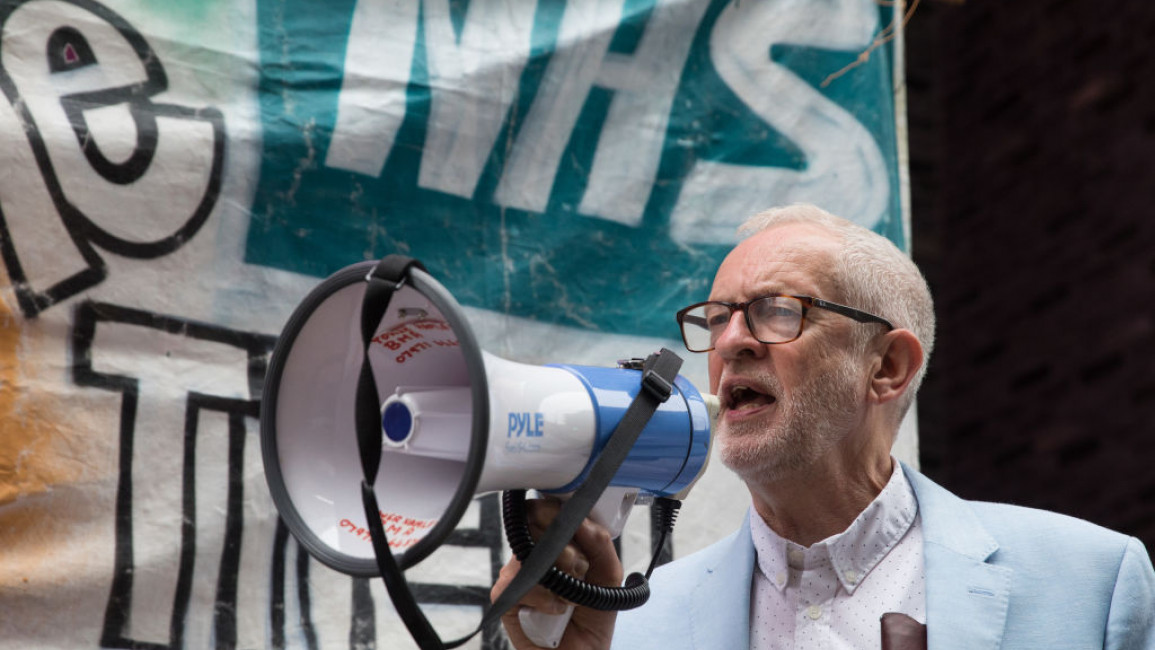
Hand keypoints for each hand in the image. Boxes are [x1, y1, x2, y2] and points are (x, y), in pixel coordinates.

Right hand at [490, 497, 623, 649]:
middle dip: (566, 548)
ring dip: (560, 575)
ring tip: (572, 595)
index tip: (574, 526)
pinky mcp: (506, 597)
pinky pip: (521, 584)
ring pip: (530, 554)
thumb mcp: (609, 576)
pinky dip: (546, 599)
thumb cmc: (591, 615)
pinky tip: (556, 609)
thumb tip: (583, 521)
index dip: (556, 513)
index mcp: (552, 541)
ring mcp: (516, 573)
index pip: (543, 510)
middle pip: (534, 525)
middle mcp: (531, 553)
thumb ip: (601, 544)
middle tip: (580, 568)